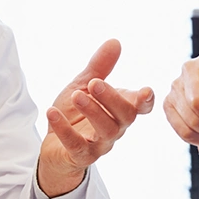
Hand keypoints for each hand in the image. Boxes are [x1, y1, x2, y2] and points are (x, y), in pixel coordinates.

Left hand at [38, 39, 154, 196]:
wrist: (55, 146)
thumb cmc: (75, 115)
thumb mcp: (84, 86)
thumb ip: (99, 67)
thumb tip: (115, 42)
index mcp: (119, 110)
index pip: (141, 107)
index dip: (146, 101)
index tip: (145, 91)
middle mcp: (115, 128)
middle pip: (125, 116)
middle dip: (112, 98)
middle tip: (95, 83)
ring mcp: (100, 144)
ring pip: (105, 130)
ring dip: (92, 112)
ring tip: (76, 96)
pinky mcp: (80, 156)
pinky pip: (76, 145)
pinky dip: (64, 129)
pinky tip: (52, 112)